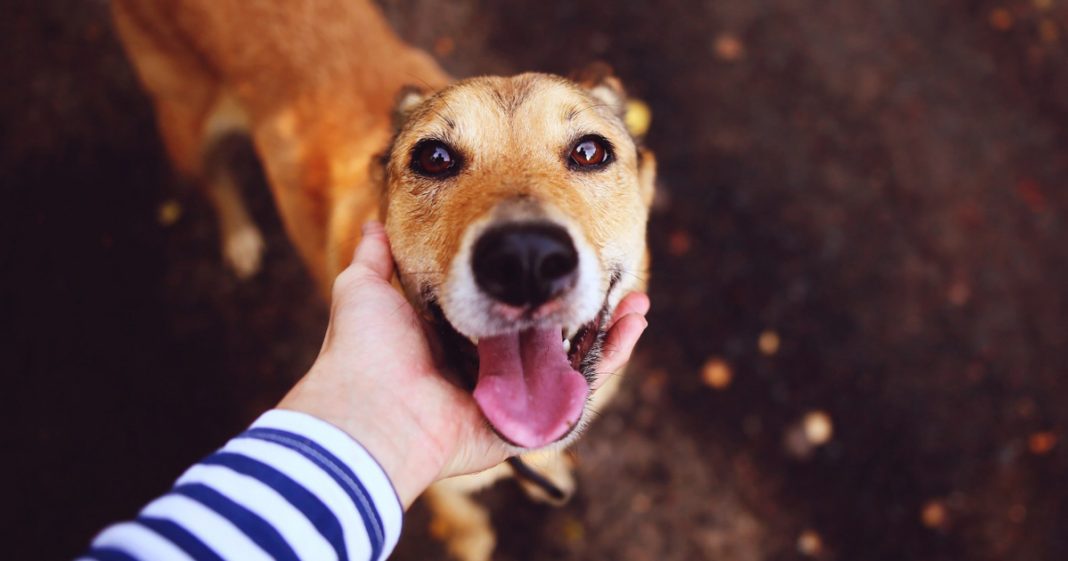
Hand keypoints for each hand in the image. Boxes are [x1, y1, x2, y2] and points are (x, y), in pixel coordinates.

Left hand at [278, 222, 648, 507]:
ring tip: (636, 299)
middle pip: (550, 336)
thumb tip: (373, 224)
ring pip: (573, 362)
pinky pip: (579, 393)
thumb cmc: (366, 350)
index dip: (538, 285)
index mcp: (455, 339)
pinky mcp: (528, 423)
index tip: (562, 249)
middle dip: (583, 307)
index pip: (509, 308)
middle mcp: (488, 369)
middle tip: (607, 274)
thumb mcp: (365, 288)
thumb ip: (375, 257)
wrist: (371, 408)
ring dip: (609, 330)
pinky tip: (631, 324)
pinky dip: (609, 358)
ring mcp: (512, 398)